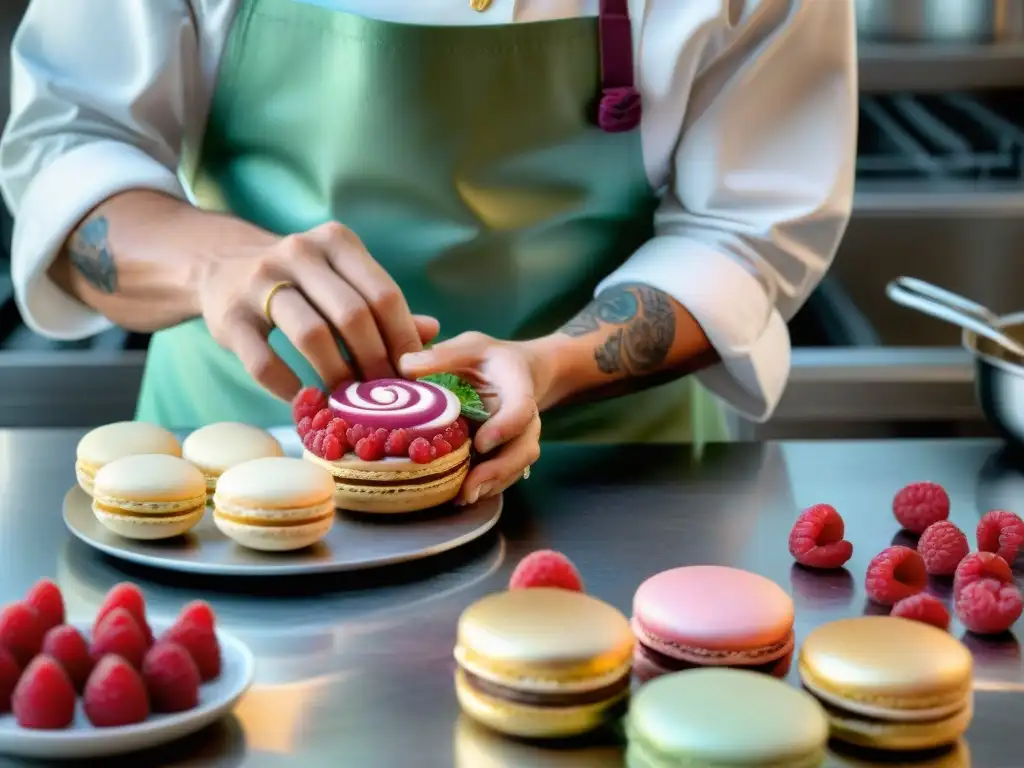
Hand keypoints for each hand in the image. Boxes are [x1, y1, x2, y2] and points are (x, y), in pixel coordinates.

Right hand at [197, 222, 438, 399]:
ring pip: (312, 336)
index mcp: (336, 242)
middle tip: (386, 396)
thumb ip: (384, 304)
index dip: (404, 340)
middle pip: (353, 315)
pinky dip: (290, 389)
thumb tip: (431, 334)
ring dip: (338, 377)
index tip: (414, 375)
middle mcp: (299, 253)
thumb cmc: (301, 280)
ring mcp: (259, 282)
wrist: (220, 265)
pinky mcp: (230, 316)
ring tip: (351, 403)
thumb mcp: (342, 278)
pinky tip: (306, 401)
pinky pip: (265, 362)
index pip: (383, 294)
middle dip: (375, 362)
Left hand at [399, 332, 546, 505]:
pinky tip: (460, 496)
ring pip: (515, 468)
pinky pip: (503, 476)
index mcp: (518, 388)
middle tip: (470, 486)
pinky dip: (485, 487)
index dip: (505, 427)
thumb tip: (406, 366)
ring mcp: (518, 440)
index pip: (521, 409)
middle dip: (498, 470)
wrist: (515, 372)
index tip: (481, 442)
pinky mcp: (506, 454)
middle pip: (524, 449)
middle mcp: (525, 419)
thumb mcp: (470, 347)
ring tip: (462, 497)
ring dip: (491, 484)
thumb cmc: (488, 359)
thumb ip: (444, 355)